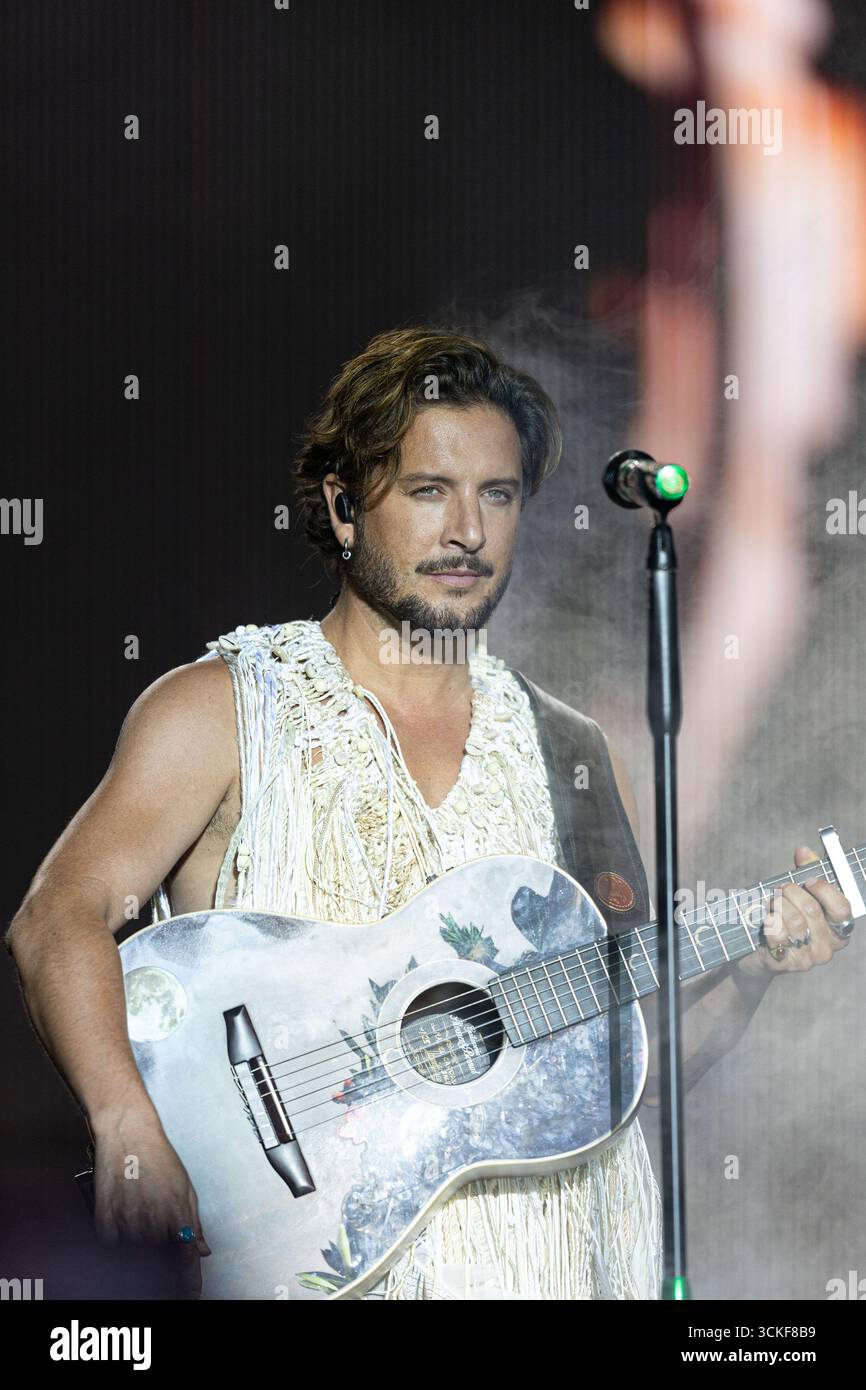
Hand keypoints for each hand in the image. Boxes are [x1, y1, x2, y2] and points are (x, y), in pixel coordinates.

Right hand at [92, 1108, 210, 1298]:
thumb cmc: (158, 1156)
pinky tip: (122, 1229)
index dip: (189, 1281)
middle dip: (161, 1266)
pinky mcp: (104, 1215)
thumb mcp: (185, 1187)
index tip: (191, 1293)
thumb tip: (202, 1249)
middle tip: (160, 1257)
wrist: (128, 1132)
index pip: (186, 1257)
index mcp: (177, 1212)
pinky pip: (109, 1245)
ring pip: (132, 1256)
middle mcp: (152, 1218)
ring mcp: (127, 1218)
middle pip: (157, 1262)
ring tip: (140, 1230)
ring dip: (138, 1253)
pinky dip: (115, 1243)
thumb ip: (194, 1222)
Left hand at [738, 846, 853, 976]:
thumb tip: (804, 852)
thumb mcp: (798, 895)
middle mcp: (827, 948)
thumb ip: (806, 872)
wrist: (758, 952)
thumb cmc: (784, 919)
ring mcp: (808, 959)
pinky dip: (769, 922)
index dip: (824, 889)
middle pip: (812, 910)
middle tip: (781, 889)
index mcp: (838, 930)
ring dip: (778, 905)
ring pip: (795, 921)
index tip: (807, 880)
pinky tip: (766, 920)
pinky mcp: (785, 963)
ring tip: (772, 903)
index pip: (842, 908)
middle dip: (792, 892)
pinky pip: (778, 936)